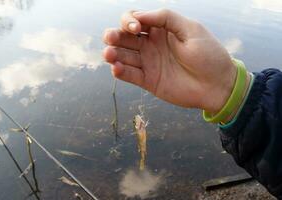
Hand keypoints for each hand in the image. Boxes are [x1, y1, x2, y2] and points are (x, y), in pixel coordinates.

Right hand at [103, 9, 236, 112]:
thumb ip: (166, 18)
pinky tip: (116, 68)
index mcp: (160, 29)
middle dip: (114, 36)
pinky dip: (120, 71)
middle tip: (111, 39)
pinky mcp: (148, 81)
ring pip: (123, 56)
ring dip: (112, 54)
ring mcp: (148, 63)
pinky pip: (130, 75)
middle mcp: (151, 45)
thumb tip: (139, 15)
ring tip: (109, 55)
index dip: (129, 21)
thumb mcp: (191, 29)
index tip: (137, 28)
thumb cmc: (209, 55)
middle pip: (124, 37)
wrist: (218, 85)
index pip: (135, 20)